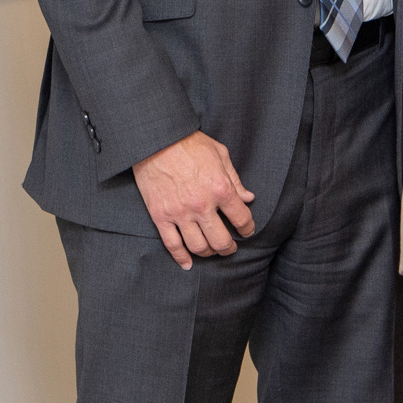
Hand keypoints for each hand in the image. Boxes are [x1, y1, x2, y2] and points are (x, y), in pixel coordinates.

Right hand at [131, 130, 255, 269]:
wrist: (155, 138)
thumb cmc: (189, 142)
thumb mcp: (219, 154)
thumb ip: (235, 179)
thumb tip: (248, 198)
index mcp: (220, 188)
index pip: (241, 219)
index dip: (247, 228)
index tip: (246, 230)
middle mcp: (202, 205)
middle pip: (221, 241)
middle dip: (229, 248)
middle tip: (230, 247)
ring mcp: (180, 213)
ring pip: (199, 247)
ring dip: (208, 253)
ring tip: (211, 250)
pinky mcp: (161, 215)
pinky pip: (172, 245)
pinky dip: (181, 258)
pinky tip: (188, 263)